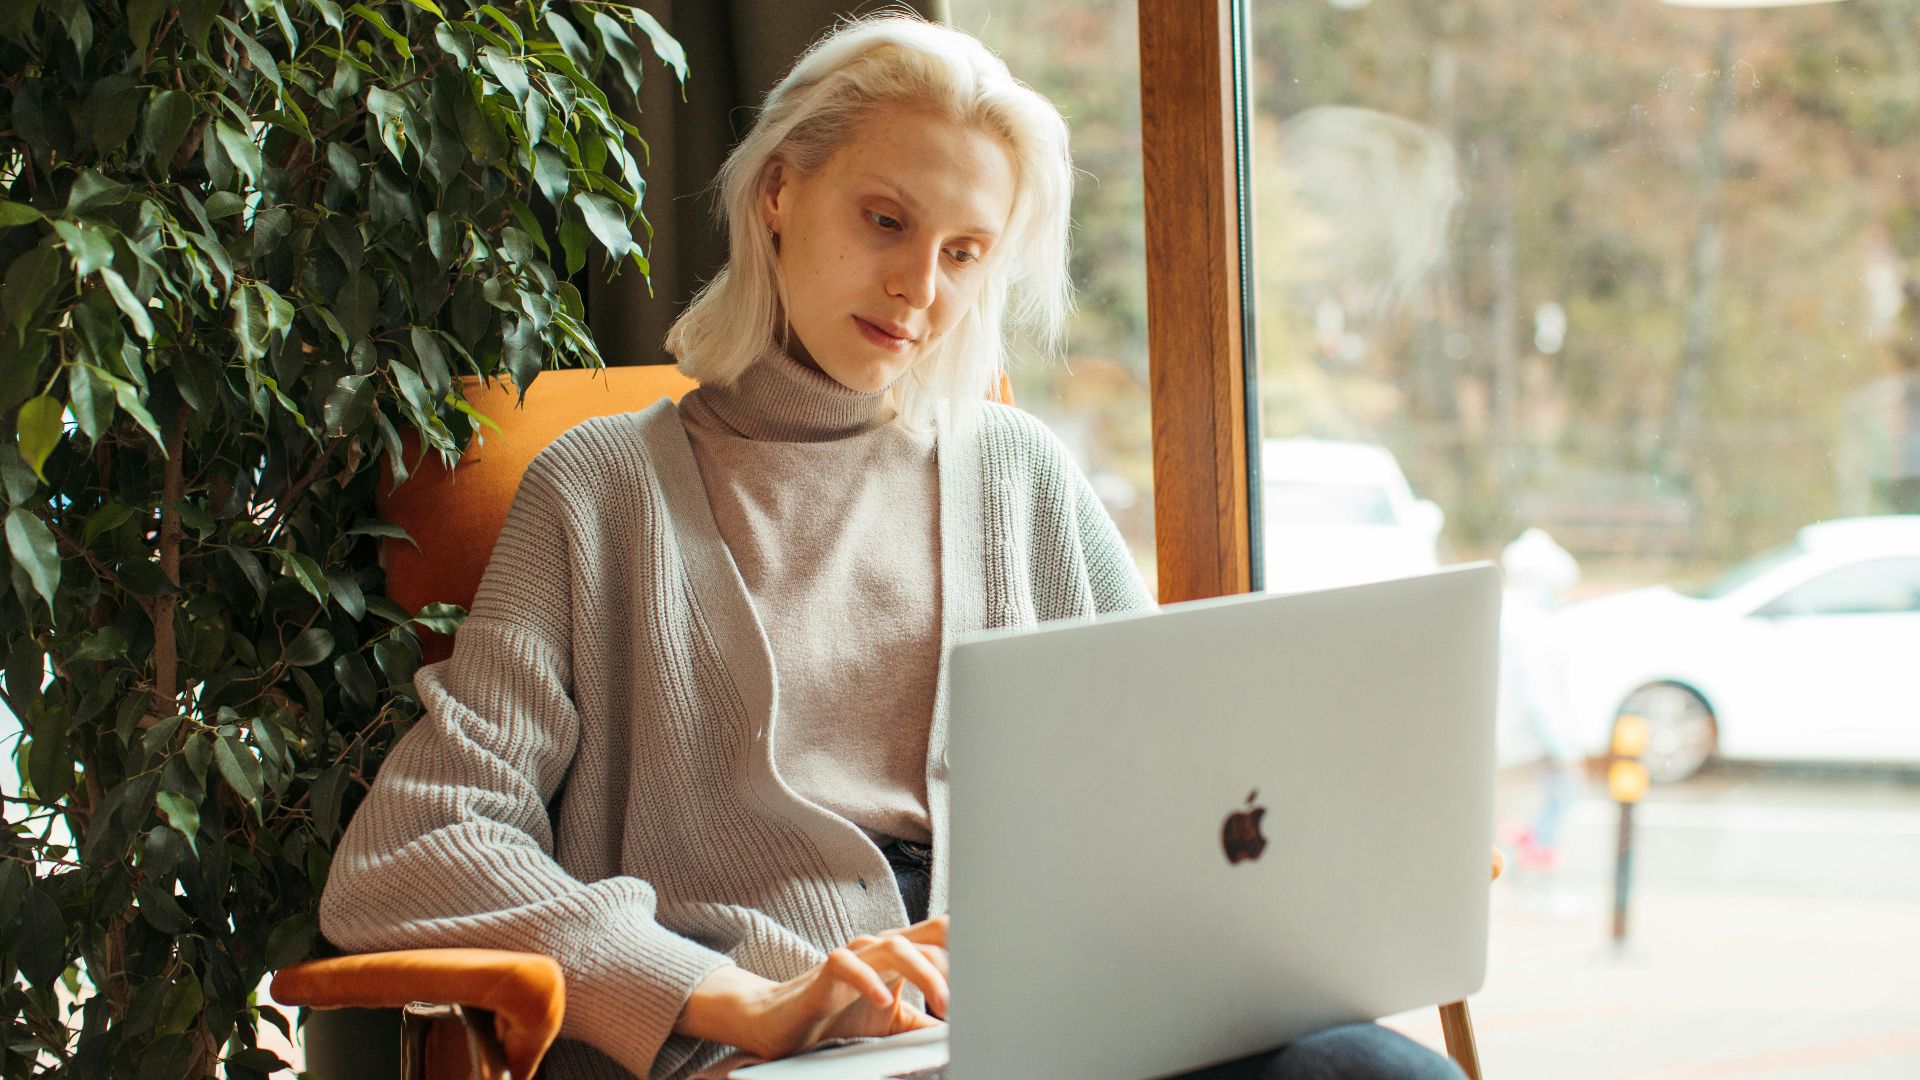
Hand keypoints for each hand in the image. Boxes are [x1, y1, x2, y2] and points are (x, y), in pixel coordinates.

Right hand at [676, 914, 950, 1060]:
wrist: (781, 1023)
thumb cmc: (838, 1016)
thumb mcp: (894, 1023)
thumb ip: (925, 1022)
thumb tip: (959, 1034)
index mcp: (902, 954)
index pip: (943, 935)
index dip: (970, 944)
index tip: (997, 966)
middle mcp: (880, 947)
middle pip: (929, 935)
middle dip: (957, 959)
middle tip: (976, 992)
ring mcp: (854, 955)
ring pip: (895, 945)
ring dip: (925, 973)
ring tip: (943, 1003)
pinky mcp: (825, 972)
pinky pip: (848, 965)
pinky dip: (869, 981)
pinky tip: (885, 1000)